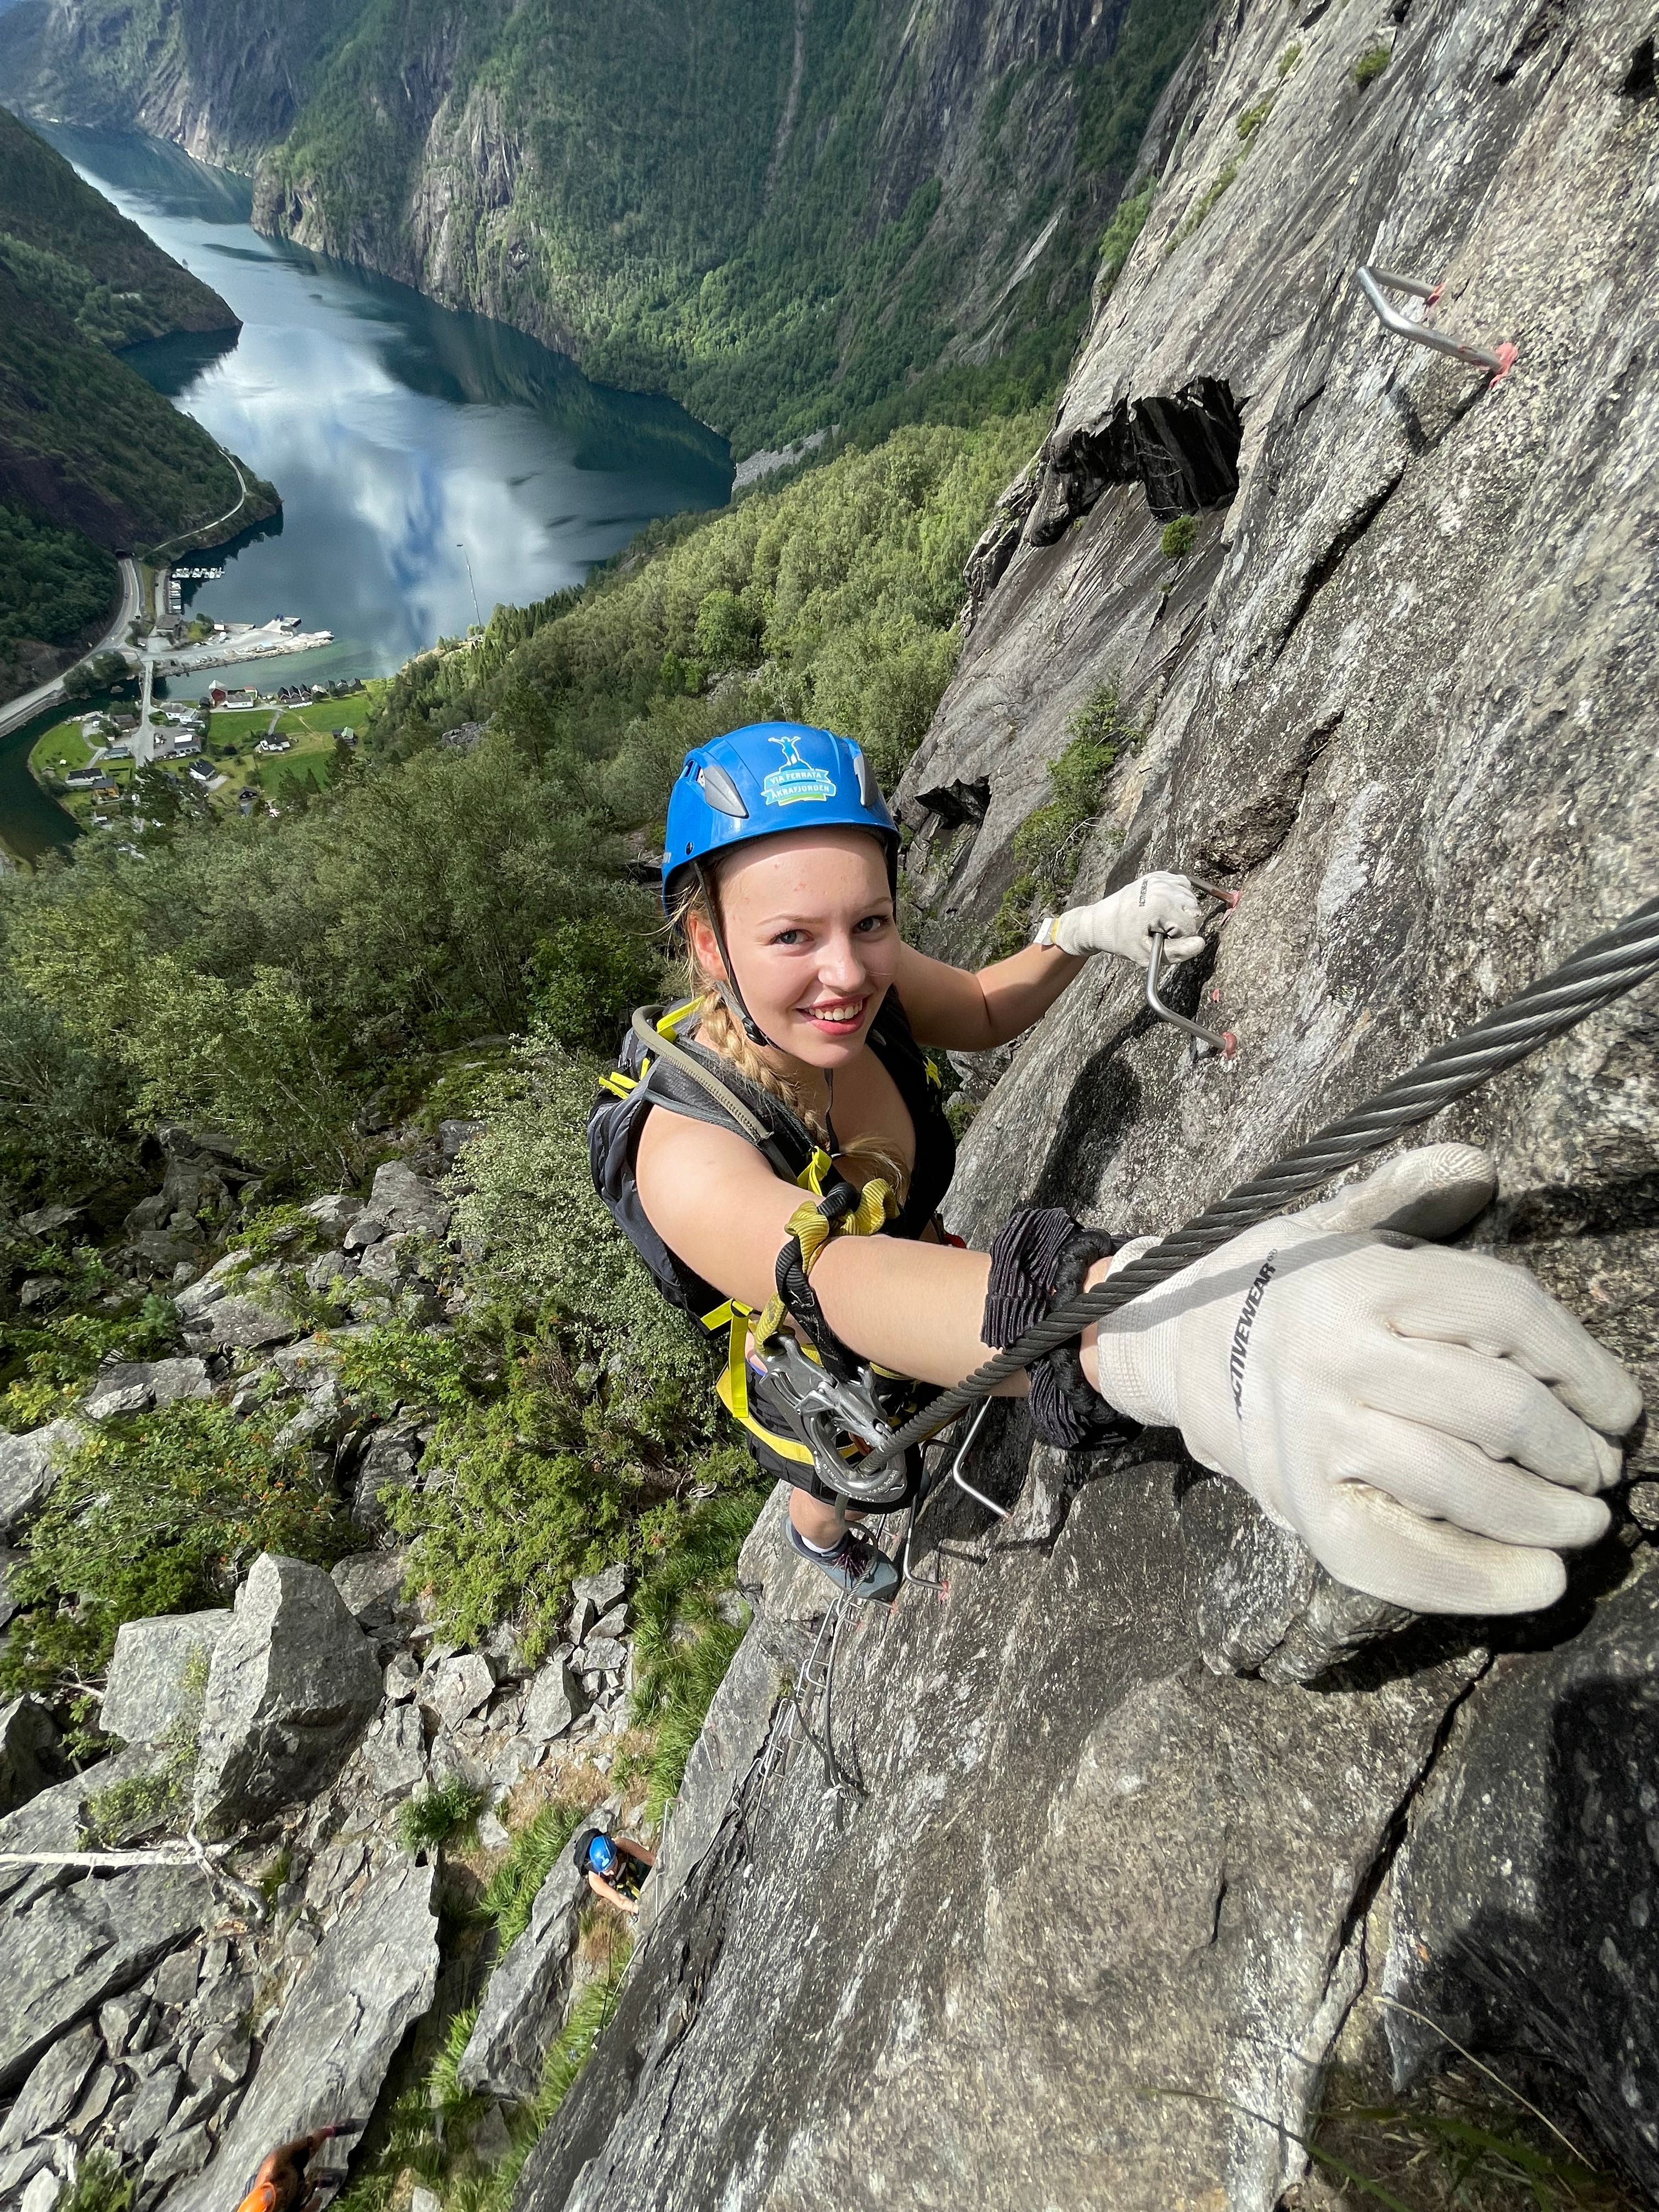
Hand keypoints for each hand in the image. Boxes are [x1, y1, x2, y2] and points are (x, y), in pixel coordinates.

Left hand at [1043, 872, 1204, 965]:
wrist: (1099, 921)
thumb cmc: (1121, 939)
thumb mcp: (1145, 954)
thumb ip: (1176, 952)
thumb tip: (1200, 944)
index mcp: (1160, 903)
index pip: (1191, 926)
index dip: (1178, 939)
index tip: (1158, 939)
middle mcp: (1162, 886)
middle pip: (1194, 910)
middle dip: (1181, 924)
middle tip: (1158, 930)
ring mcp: (1160, 878)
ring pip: (1190, 899)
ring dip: (1180, 912)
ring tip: (1158, 919)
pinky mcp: (1158, 875)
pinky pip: (1182, 887)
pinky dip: (1177, 898)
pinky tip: (1161, 907)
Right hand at [1085, 1145, 1641, 1613]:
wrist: (1170, 1343)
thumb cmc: (1279, 1283)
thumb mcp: (1334, 1222)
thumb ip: (1411, 1194)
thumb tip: (1477, 1167)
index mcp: (1360, 1278)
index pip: (1509, 1318)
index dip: (1585, 1367)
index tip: (1619, 1406)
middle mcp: (1337, 1355)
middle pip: (1500, 1410)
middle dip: (1575, 1450)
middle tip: (1599, 1470)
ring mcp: (1315, 1436)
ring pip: (1462, 1486)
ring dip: (1547, 1517)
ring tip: (1580, 1522)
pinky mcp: (1299, 1507)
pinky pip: (1401, 1559)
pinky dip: (1479, 1581)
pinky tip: (1536, 1581)